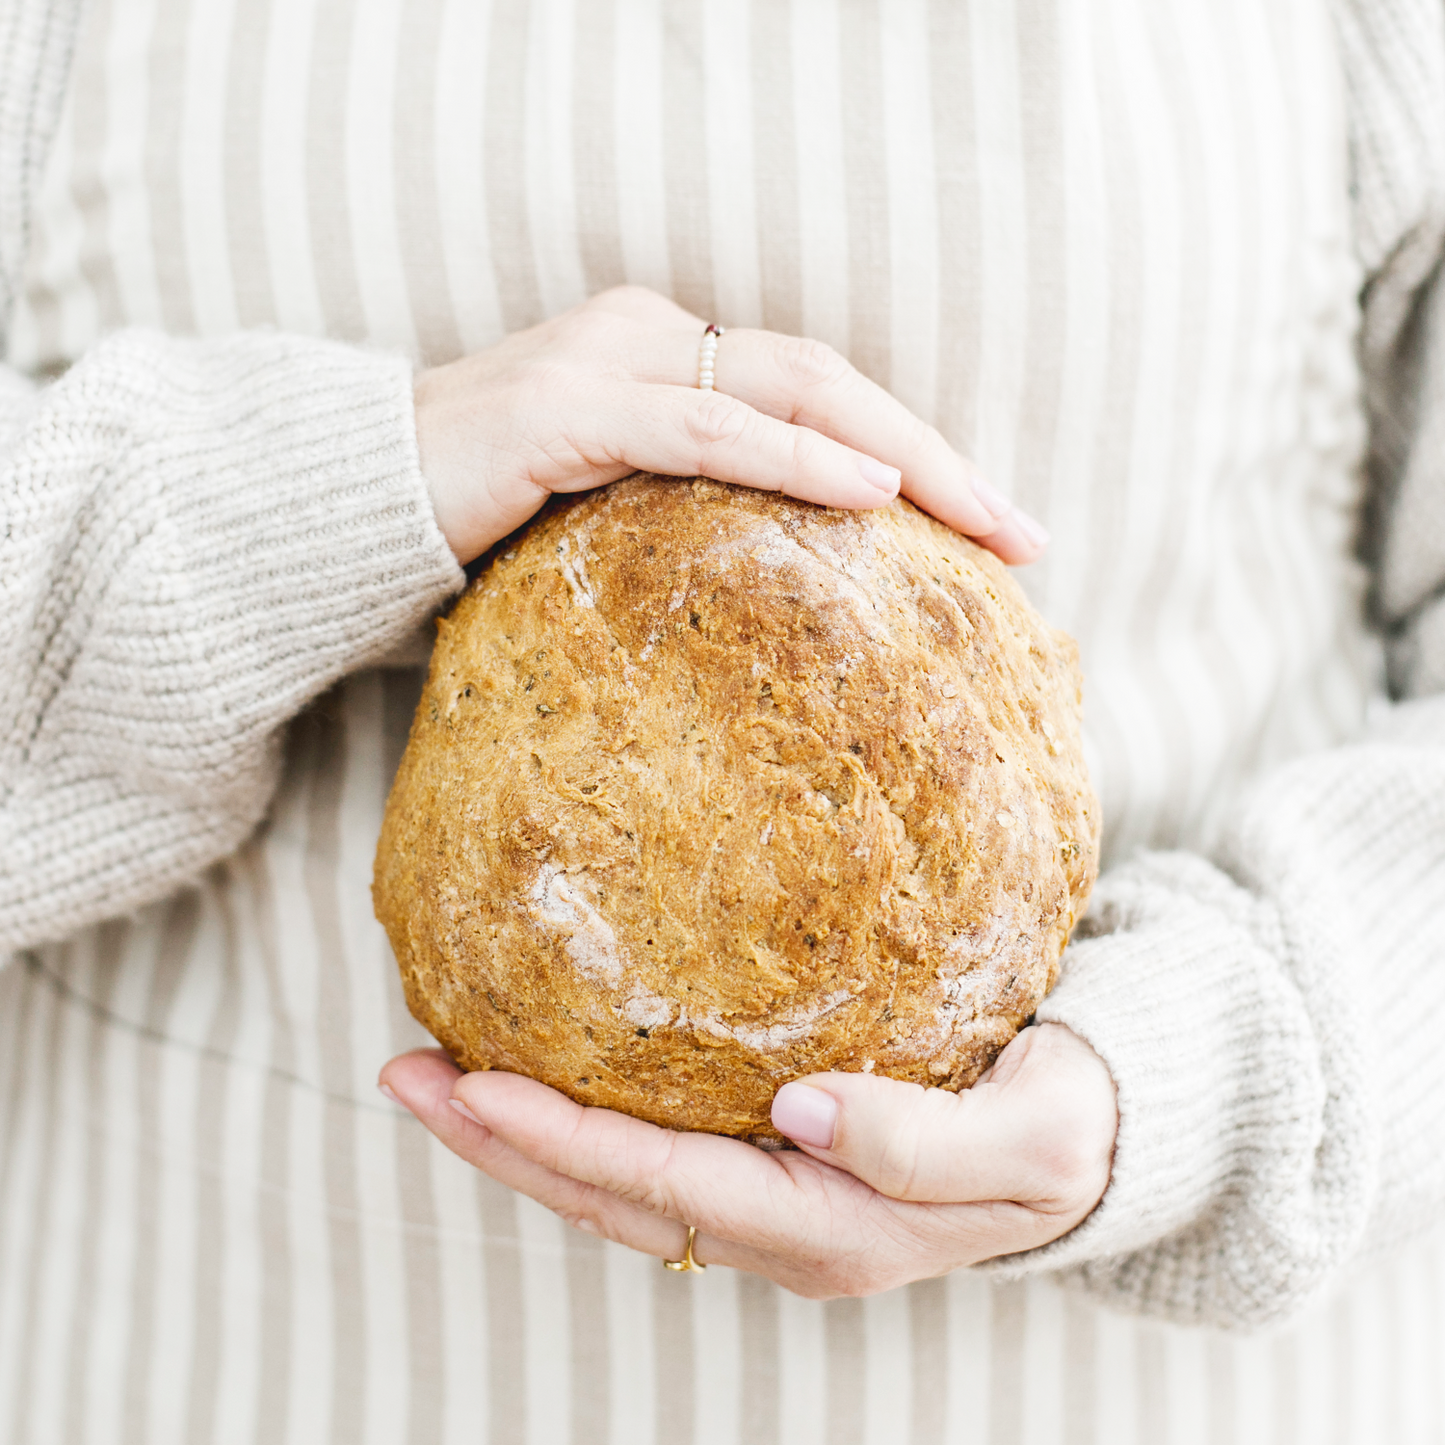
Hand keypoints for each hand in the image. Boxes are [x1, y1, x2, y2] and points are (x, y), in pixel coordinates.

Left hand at [379, 1023, 1116, 1298]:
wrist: (1090, 1138)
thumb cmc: (1065, 1128)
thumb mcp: (1028, 1140)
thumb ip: (923, 1141)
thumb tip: (802, 1110)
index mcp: (830, 1230)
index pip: (663, 1188)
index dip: (561, 1141)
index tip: (470, 1085)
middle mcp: (781, 1229)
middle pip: (609, 1196)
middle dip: (500, 1143)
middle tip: (402, 1075)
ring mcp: (769, 1203)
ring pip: (616, 1181)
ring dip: (519, 1134)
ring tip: (431, 1073)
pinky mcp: (772, 1162)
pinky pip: (651, 1149)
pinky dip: (577, 1118)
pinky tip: (532, 1074)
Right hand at [412, 285, 1048, 565]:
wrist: (348, 505)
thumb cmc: (481, 522)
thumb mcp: (609, 516)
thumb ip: (689, 519)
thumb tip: (778, 595)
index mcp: (672, 356)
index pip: (817, 396)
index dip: (911, 453)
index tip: (990, 528)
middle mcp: (654, 337)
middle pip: (831, 381)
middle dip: (939, 457)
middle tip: (1025, 533)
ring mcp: (613, 362)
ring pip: (789, 392)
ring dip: (899, 458)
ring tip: (984, 521)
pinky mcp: (568, 410)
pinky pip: (705, 429)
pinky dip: (794, 456)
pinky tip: (868, 495)